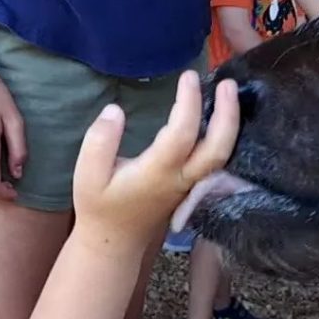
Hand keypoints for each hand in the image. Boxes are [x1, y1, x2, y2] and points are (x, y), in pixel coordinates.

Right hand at [72, 71, 238, 254]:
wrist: (114, 242)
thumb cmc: (99, 206)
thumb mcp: (87, 174)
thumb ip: (99, 141)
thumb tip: (115, 110)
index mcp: (157, 173)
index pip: (182, 133)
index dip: (189, 102)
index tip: (187, 76)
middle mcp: (182, 179)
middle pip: (218, 148)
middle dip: (228, 113)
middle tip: (227, 83)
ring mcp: (192, 185)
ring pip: (223, 155)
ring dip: (231, 123)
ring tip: (229, 93)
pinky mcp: (193, 186)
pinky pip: (217, 160)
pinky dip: (225, 135)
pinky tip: (221, 116)